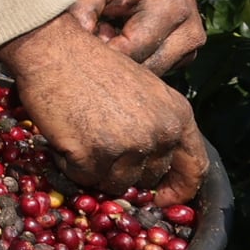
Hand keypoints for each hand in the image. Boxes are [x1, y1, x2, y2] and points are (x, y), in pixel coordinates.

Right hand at [0, 9, 206, 206]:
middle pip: (148, 178)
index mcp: (177, 116)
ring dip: (96, 169)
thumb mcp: (145, 91)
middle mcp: (159, 133)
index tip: (162, 199)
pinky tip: (66, 136)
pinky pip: (84, 178)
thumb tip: (156, 170)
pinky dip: (71, 164)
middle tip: (101, 148)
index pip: (195, 167)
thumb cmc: (94, 66)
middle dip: (125, 172)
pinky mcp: (93, 155)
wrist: (55, 50)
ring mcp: (127, 146)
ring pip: (115, 183)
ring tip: (82, 135)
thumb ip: (158, 126)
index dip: (180, 190)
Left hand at [65, 0, 205, 75]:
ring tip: (112, 31)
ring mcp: (191, 49)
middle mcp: (188, 34)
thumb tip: (72, 43)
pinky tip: (125, 39)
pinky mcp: (187, 58)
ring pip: (146, 74)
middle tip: (98, 31)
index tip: (86, 36)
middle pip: (140, 69)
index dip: (101, 50)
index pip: (129, 51)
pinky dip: (135, 61)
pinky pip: (154, 70)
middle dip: (112, 58)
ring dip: (124, 61)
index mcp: (170, 9)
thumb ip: (81, 8)